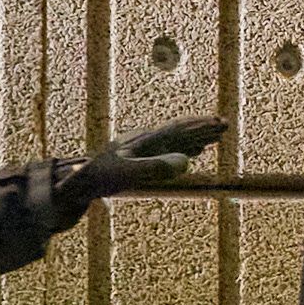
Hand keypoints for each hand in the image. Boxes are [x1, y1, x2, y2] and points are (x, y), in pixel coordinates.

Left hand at [58, 113, 228, 208]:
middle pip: (179, 130)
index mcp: (145, 140)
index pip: (178, 129)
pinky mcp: (139, 158)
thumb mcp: (128, 175)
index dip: (201, 126)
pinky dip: (185, 148)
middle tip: (225, 125)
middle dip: (203, 127)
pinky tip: (191, 152)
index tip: (220, 123)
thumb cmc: (101, 178)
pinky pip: (168, 149)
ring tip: (215, 136)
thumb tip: (187, 163)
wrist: (77, 182)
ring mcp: (142, 149)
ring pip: (175, 139)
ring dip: (196, 136)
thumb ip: (156, 168)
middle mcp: (145, 140)